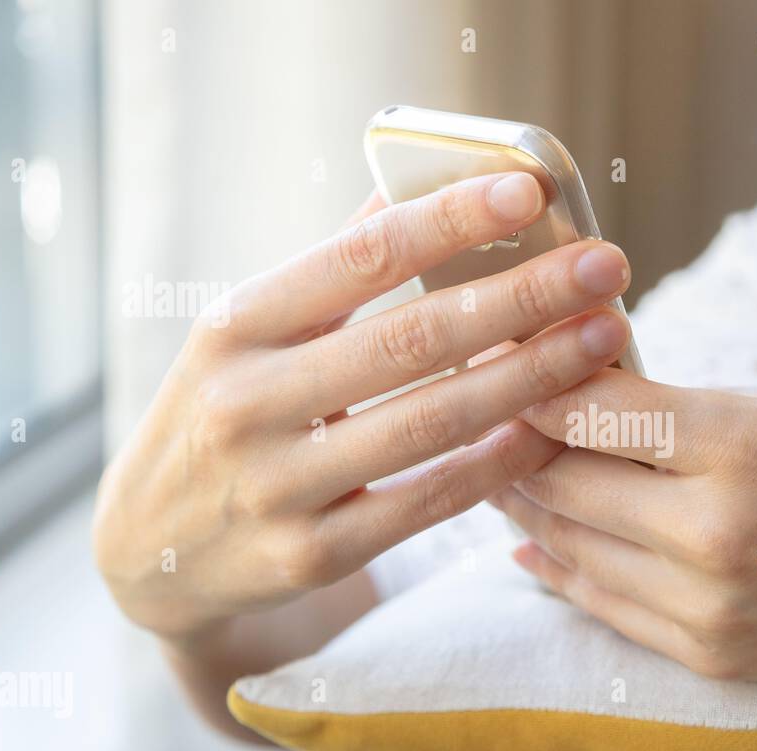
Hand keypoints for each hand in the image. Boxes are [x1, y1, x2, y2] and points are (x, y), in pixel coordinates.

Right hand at [94, 172, 632, 641]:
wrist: (148, 553)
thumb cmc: (220, 418)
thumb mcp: (244, 337)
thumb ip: (329, 273)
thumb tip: (414, 191)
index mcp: (235, 327)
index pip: (357, 260)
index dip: (448, 222)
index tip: (527, 191)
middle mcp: (249, 402)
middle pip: (413, 339)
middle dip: (523, 298)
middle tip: (608, 267)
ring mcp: (279, 486)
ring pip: (432, 422)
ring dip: (531, 376)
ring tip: (605, 337)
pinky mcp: (312, 553)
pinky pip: (428, 503)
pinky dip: (499, 462)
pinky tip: (557, 429)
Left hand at [489, 375, 756, 680]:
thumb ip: (704, 402)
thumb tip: (614, 391)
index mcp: (743, 442)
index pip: (592, 407)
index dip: (534, 380)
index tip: (504, 359)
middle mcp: (712, 528)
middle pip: (564, 477)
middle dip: (516, 440)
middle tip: (489, 412)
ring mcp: (708, 603)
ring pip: (571, 546)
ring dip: (525, 507)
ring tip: (498, 473)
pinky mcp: (713, 655)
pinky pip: (604, 607)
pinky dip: (560, 572)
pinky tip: (533, 547)